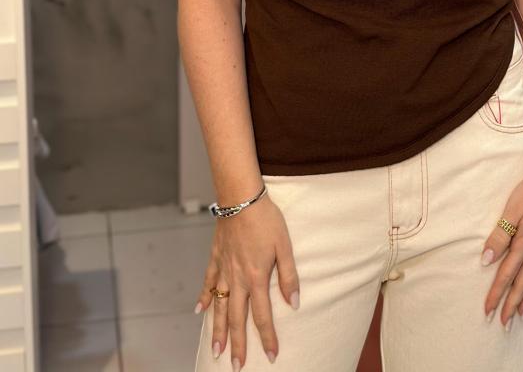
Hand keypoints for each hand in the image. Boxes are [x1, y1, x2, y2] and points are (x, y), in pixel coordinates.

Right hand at [195, 193, 299, 367]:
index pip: (262, 315)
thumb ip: (288, 276)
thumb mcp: (284, 245)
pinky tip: (199, 312)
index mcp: (256, 276)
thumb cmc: (266, 218)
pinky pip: (207, 282)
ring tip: (216, 350)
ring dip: (218, 330)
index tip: (271, 356)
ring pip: (219, 306)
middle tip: (236, 366)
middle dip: (237, 344)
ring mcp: (223, 268)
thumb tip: (294, 303)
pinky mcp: (215, 257)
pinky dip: (203, 298)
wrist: (241, 196)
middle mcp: (237, 278)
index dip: (267, 337)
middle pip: (237, 318)